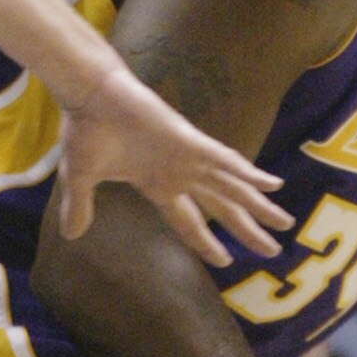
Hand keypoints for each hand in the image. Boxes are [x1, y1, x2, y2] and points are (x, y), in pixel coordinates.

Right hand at [53, 54, 287, 266]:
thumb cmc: (87, 131)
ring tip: (285, 223)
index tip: (227, 260)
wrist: (90, 96)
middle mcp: (180, 174)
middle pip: (222, 209)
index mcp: (157, 184)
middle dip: (248, 230)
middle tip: (273, 252)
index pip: (189, 221)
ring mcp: (189, 157)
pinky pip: (226, 161)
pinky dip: (250, 173)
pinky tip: (273, 185)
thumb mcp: (81, 180)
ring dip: (260, 206)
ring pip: (233, 188)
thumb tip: (71, 236)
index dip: (207, 242)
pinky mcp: (191, 141)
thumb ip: (80, 208)